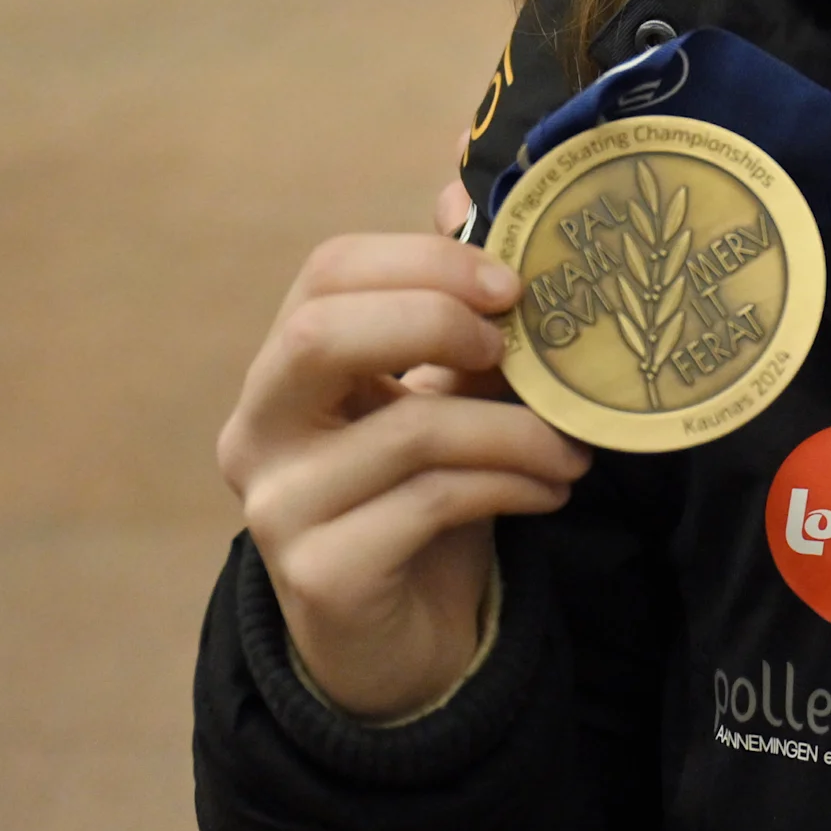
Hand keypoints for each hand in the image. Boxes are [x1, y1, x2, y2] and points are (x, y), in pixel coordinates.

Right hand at [215, 232, 588, 718]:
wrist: (399, 640)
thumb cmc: (419, 501)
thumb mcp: (441, 396)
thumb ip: (452, 314)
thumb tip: (459, 190)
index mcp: (283, 373)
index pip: (325, 273)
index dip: (424, 262)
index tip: (512, 286)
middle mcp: (257, 432)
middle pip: (321, 334)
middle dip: (438, 320)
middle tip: (521, 347)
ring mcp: (278, 507)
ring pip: (408, 429)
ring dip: (517, 428)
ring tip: (574, 446)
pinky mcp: (320, 574)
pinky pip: (432, 501)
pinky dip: (512, 484)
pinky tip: (551, 490)